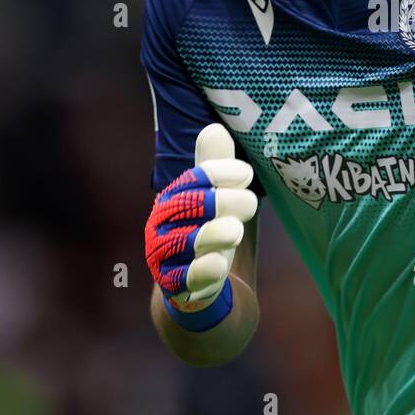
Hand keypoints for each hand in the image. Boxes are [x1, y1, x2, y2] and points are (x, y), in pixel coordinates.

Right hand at [145, 124, 257, 312]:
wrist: (198, 285)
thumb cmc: (208, 230)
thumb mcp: (215, 198)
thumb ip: (215, 167)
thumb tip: (214, 128)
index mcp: (174, 198)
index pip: (193, 180)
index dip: (218, 173)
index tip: (247, 174)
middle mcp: (164, 225)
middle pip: (189, 208)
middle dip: (221, 202)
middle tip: (250, 203)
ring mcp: (166, 257)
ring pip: (188, 242)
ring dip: (212, 234)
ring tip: (235, 231)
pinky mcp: (176, 286)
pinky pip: (186, 278)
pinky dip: (203, 271)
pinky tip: (219, 264)